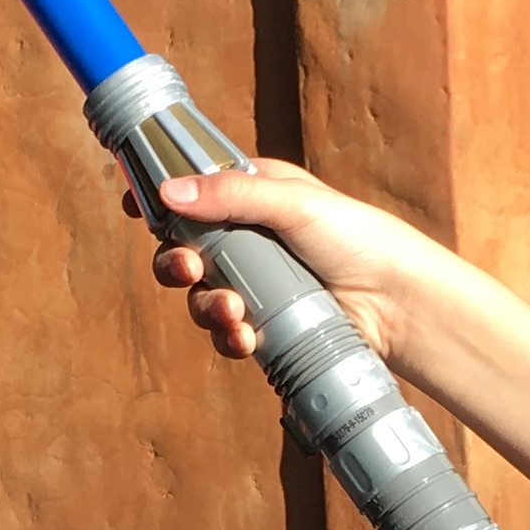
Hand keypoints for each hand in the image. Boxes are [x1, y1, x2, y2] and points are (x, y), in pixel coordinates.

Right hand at [132, 159, 438, 371]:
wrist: (397, 301)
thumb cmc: (357, 237)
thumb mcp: (292, 202)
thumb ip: (230, 196)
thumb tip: (168, 192)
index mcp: (253, 196)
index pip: (193, 192)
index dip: (160, 199)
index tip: (132, 205)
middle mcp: (250, 239)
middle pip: (184, 250)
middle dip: (175, 263)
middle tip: (187, 269)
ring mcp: (257, 285)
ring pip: (201, 296)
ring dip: (205, 306)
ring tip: (232, 311)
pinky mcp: (267, 325)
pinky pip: (228, 333)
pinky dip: (228, 337)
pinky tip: (244, 337)